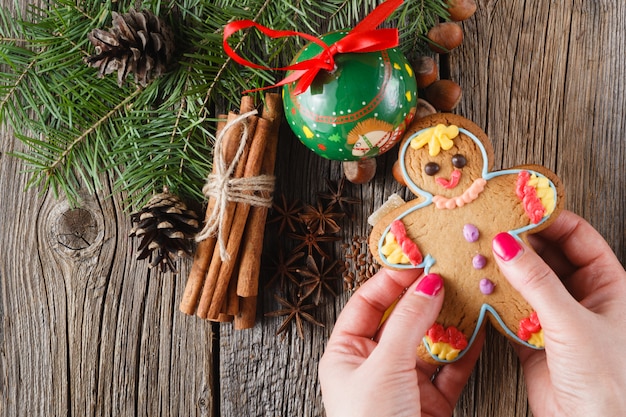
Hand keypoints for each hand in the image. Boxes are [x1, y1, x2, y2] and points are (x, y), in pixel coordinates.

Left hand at [319, 268, 484, 416]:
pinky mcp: (430, 401)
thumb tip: (428, 283)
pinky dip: (465, 350)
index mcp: (346, 353)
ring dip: (449, 321)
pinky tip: (479, 329)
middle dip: (424, 297)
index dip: (392, 279)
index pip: (367, 302)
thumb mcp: (384, 366)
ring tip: (467, 293)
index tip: (419, 260)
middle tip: (448, 272)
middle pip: (400, 319)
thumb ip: (407, 322)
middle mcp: (373, 365)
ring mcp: (403, 383)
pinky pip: (450, 369)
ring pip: (429, 342)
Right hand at [492, 210, 625, 415]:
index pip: (578, 237)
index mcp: (608, 286)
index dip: (550, 219)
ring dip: (504, 271)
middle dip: (519, 243)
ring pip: (526, 282)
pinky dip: (494, 299)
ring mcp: (556, 317)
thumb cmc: (609, 383)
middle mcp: (582, 298)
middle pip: (547, 256)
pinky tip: (480, 288)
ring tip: (479, 254)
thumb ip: (536, 282)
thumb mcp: (571, 322)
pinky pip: (509, 309)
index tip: (520, 206)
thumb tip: (507, 245)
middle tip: (491, 229)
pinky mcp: (533, 338)